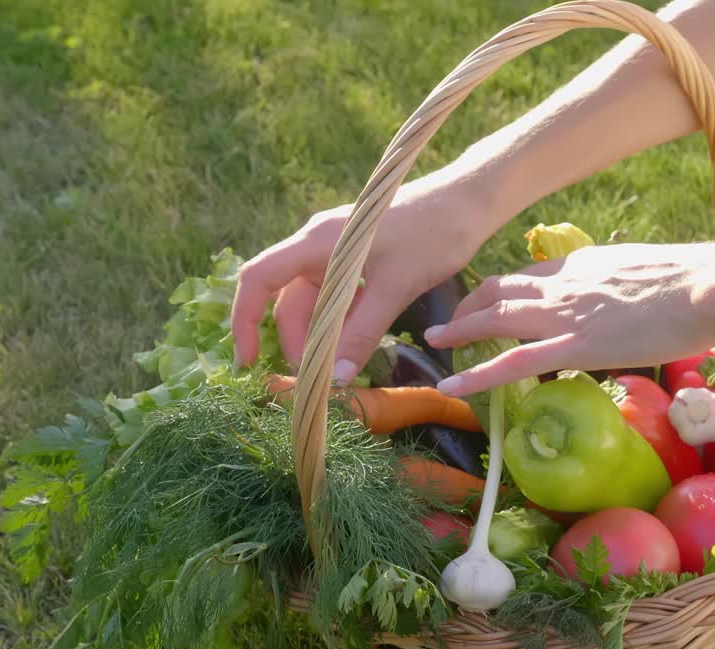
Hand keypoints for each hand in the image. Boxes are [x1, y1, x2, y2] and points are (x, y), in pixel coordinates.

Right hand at [231, 173, 497, 382]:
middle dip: (296, 340)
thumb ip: (362, 333)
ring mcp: (338, 249)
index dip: (245, 319)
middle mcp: (318, 243)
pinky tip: (357, 345)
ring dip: (321, 334)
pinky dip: (342, 320)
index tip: (249, 361)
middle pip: (287, 298)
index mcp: (317, 242)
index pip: (258, 279)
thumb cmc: (433, 235)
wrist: (468, 201)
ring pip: (315, 300)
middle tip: (315, 381)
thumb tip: (334, 379)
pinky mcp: (359, 256)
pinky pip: (338, 294)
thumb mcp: (396, 288)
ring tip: (336, 369)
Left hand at [425, 242, 714, 395]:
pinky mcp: (575, 347)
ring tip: (435, 344)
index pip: (523, 275)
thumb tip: (613, 302)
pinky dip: (478, 374)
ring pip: (495, 320)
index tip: (483, 303)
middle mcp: (561, 285)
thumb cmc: (687, 283)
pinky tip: (453, 386)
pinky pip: (513, 363)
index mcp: (578, 265)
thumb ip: (613, 287)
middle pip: (497, 291)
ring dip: (459, 331)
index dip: (497, 291)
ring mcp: (564, 315)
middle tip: (446, 325)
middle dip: (466, 307)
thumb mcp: (638, 274)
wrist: (704, 286)